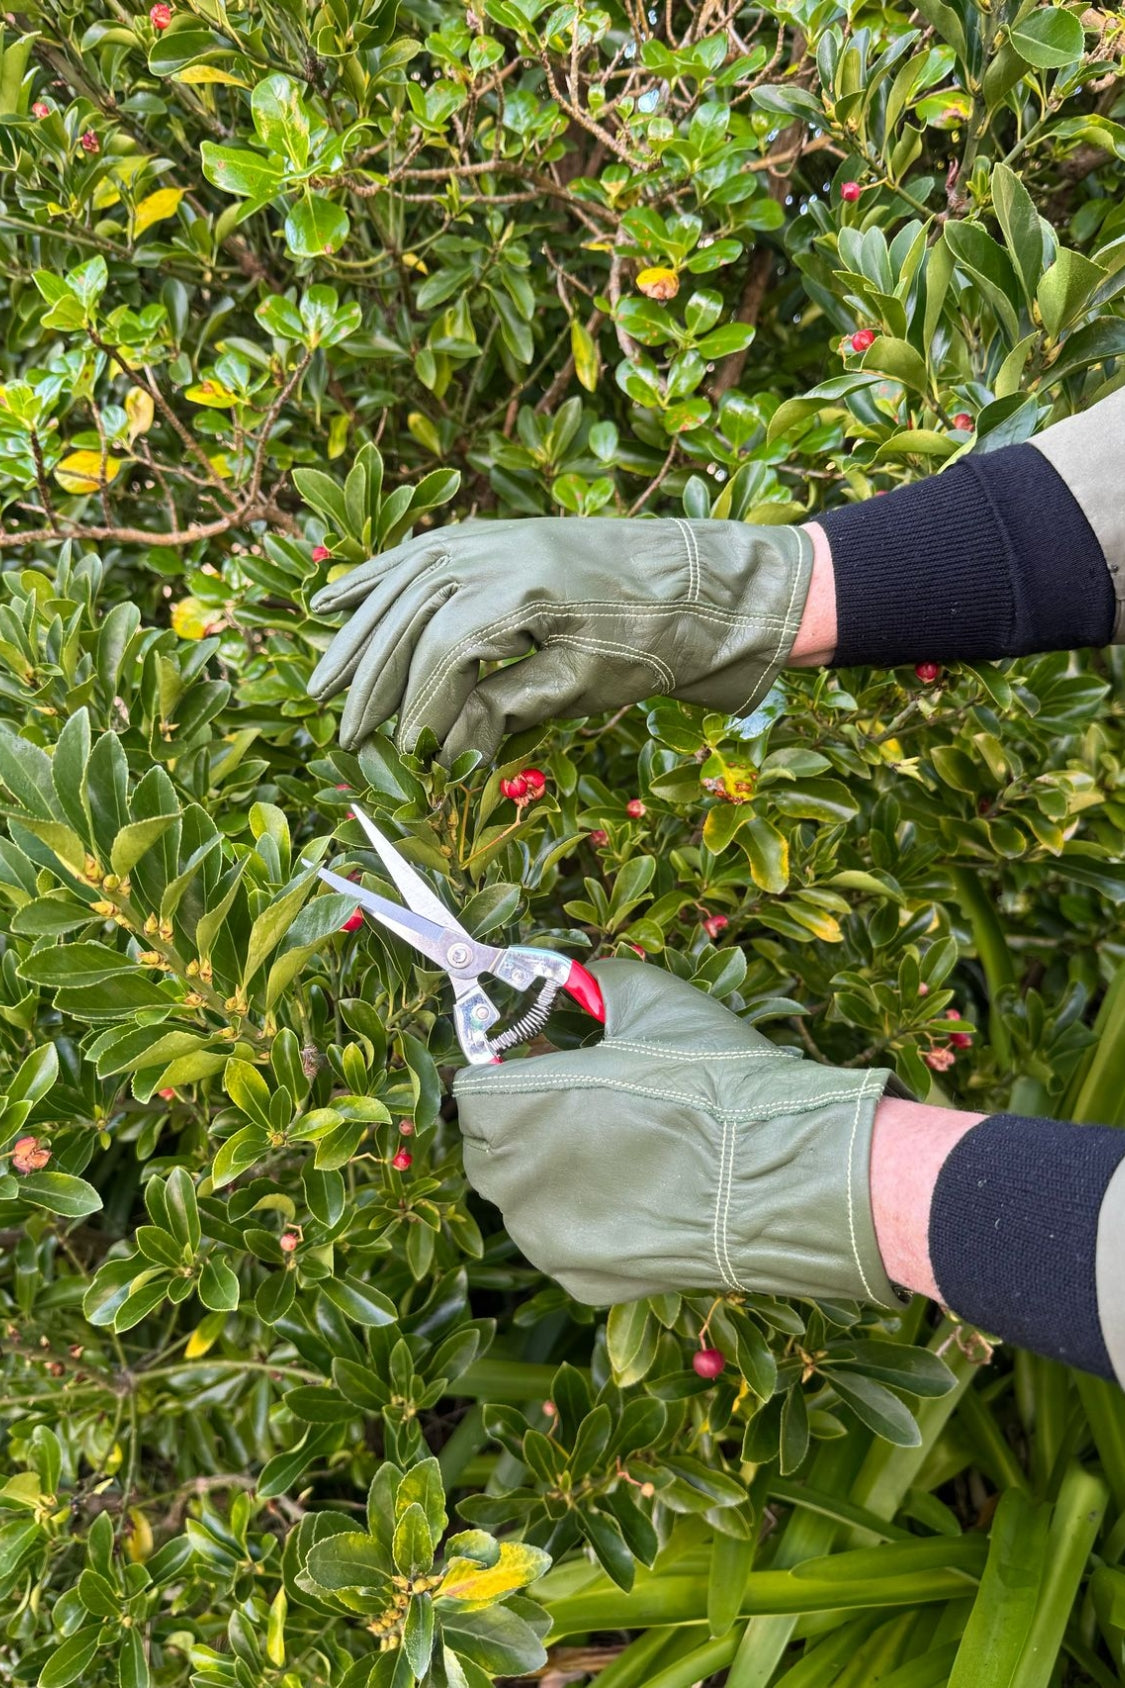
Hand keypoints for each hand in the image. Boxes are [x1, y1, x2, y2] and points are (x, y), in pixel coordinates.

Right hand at [308, 516, 813, 762]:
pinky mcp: (494, 534)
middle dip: (370, 682)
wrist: (703, 581)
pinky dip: (373, 579)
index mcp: (523, 588)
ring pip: (401, 584)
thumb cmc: (657, 641)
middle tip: (342, 736)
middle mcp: (496, 550)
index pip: (442, 652)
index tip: (409, 759)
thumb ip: (508, 707)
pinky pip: (418, 555)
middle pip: (408, 617)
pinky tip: (333, 599)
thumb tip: (445, 749)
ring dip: (356, 634)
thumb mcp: (586, 685)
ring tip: (319, 683)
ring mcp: (491, 534)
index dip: (418, 711)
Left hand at [454, 958, 910, 1308]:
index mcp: (520, 1107)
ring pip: (521, 1198)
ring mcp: (549, 1239)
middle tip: (577, 1101)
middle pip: (486, 1145)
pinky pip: (561, 1240)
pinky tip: (638, 1194)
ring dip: (548, 1171)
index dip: (504, 1070)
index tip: (539, 1061)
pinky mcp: (585, 1282)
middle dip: (519, 1121)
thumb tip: (569, 984)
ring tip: (618, 1148)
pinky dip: (583, 1219)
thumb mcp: (652, 1001)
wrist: (789, 1179)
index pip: (470, 1088)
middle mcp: (518, 1180)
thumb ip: (592, 985)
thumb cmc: (718, 1083)